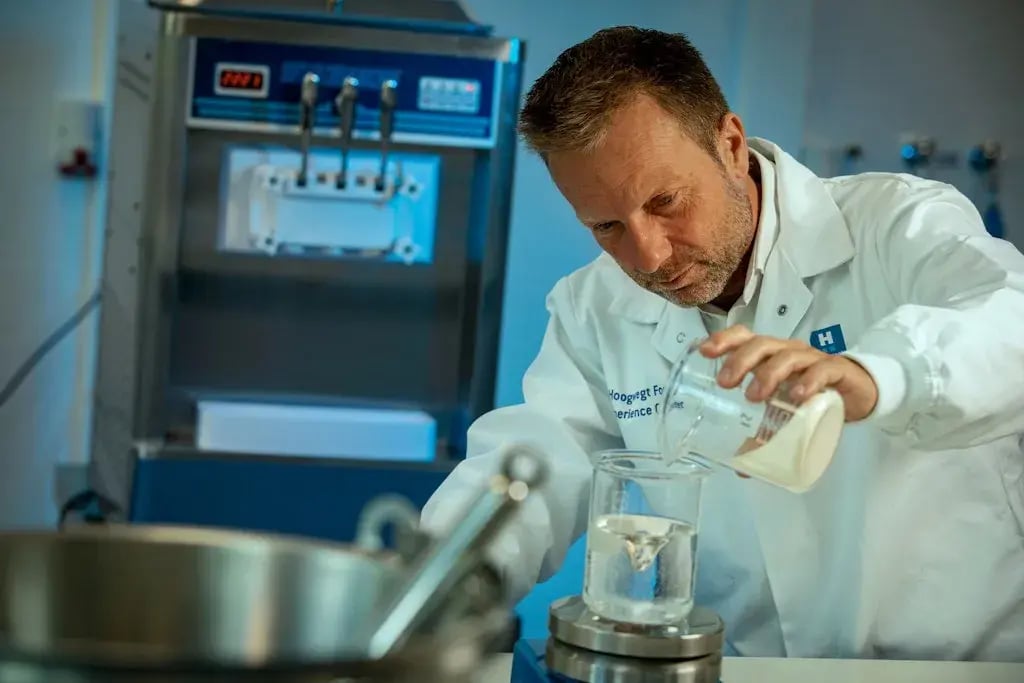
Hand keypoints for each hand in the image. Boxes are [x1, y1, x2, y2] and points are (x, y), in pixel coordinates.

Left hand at [699, 325, 877, 421]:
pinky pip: (823, 370)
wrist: (859, 393)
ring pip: (788, 355)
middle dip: (740, 360)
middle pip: (761, 344)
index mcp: (770, 356)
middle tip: (724, 384)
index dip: (724, 340)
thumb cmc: (812, 396)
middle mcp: (789, 351)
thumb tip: (740, 468)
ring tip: (754, 396)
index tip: (704, 352)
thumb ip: (761, 436)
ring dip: (768, 373)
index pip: (745, 336)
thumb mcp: (782, 413)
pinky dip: (808, 381)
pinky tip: (797, 396)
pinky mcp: (838, 371)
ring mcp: (813, 359)